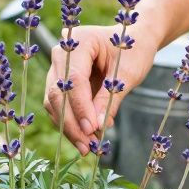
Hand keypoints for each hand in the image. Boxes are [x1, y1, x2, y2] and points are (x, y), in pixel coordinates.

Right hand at [43, 24, 159, 153]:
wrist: (133, 41)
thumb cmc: (133, 50)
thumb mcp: (127, 73)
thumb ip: (110, 98)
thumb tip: (97, 127)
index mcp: (79, 41)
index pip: (73, 79)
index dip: (81, 107)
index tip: (92, 130)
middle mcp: (62, 53)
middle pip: (58, 92)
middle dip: (71, 122)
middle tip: (87, 146)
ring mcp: (58, 68)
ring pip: (54, 102)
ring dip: (69, 127)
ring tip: (87, 147)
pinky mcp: (61, 83)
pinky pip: (60, 106)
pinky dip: (71, 123)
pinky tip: (85, 139)